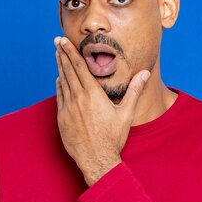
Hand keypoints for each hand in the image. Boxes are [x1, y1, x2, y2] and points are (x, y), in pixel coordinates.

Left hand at [54, 36, 149, 185]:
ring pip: (62, 82)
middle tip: (57, 42)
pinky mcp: (62, 118)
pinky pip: (59, 97)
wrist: (97, 160)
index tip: (64, 41)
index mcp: (93, 94)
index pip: (79, 67)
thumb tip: (145, 73)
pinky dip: (59, 85)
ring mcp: (68, 108)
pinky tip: (59, 79)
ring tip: (57, 55)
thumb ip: (134, 91)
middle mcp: (78, 98)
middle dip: (62, 54)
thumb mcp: (126, 113)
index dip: (71, 52)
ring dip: (59, 67)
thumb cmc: (113, 138)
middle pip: (68, 71)